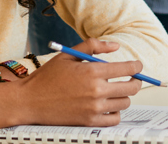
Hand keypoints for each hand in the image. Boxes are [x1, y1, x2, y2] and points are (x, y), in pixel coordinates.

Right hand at [0, 39, 142, 128]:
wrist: (30, 101)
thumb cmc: (48, 77)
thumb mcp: (68, 54)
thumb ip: (93, 46)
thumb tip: (116, 46)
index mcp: (92, 72)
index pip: (127, 69)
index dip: (137, 67)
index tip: (138, 66)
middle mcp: (96, 91)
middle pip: (131, 88)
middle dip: (135, 81)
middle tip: (132, 79)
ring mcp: (94, 108)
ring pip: (124, 103)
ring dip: (124, 96)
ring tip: (116, 91)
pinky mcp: (89, 122)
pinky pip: (114, 119)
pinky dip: (115, 112)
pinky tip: (109, 105)